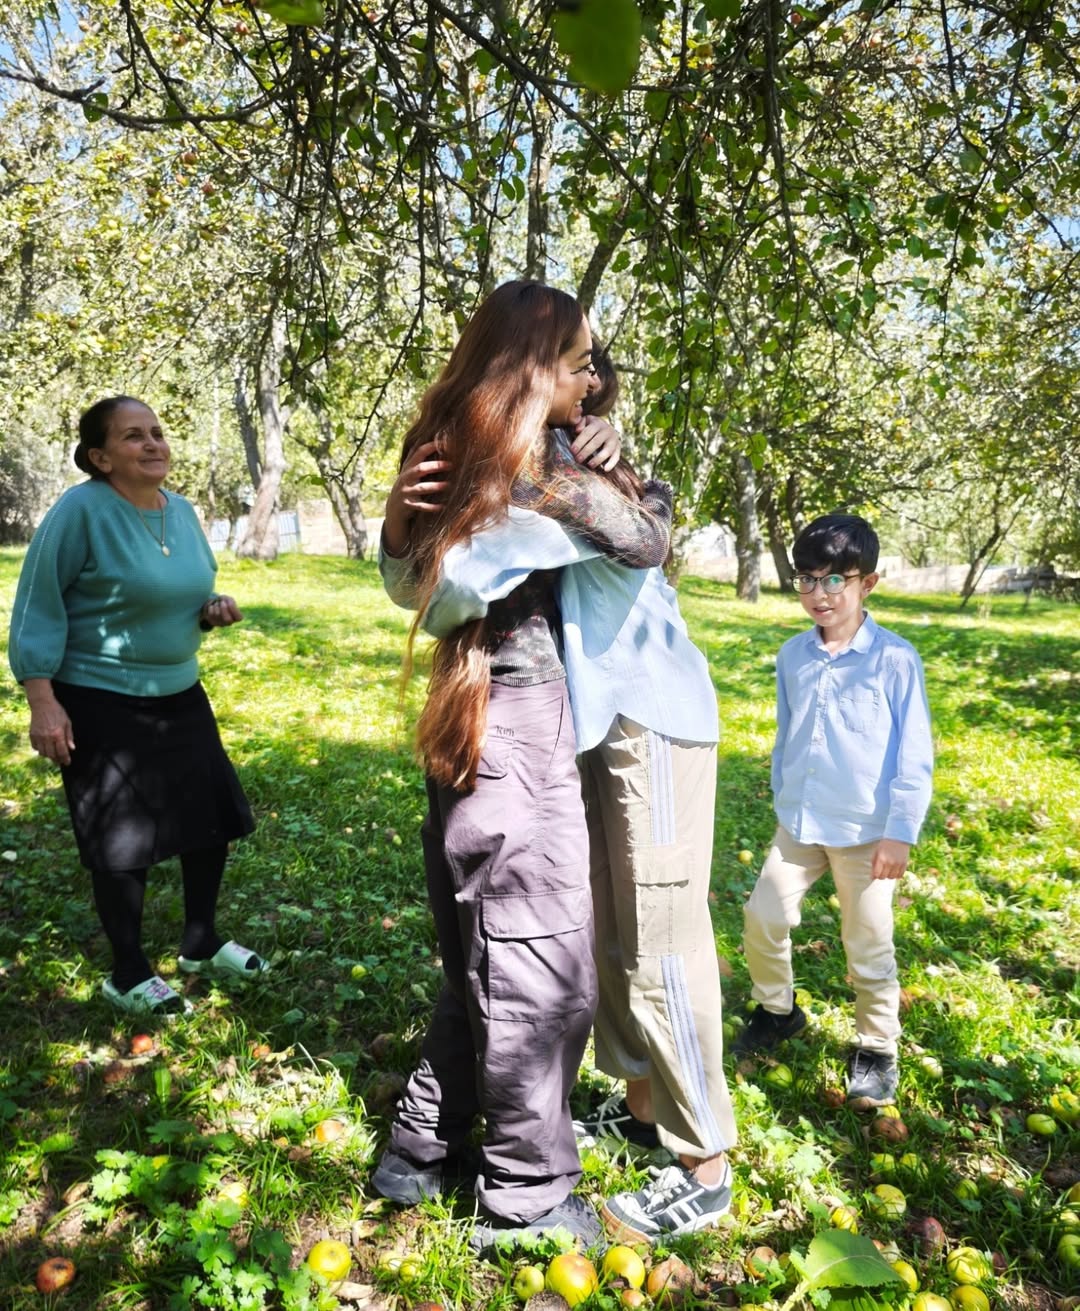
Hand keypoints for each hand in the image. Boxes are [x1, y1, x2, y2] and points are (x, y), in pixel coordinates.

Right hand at [27, 692, 74, 766]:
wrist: (42, 704)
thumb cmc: (57, 712)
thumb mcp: (67, 722)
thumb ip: (69, 736)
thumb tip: (72, 748)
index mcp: (58, 734)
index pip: (62, 752)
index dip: (65, 759)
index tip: (67, 762)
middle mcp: (47, 737)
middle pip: (52, 755)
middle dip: (57, 760)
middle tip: (61, 761)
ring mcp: (38, 737)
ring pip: (43, 753)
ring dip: (48, 756)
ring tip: (53, 755)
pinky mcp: (32, 735)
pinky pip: (35, 747)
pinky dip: (40, 750)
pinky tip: (45, 748)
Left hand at [201, 595, 242, 627]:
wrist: (214, 604)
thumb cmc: (225, 602)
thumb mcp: (229, 599)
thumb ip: (229, 601)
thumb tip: (224, 604)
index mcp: (237, 618)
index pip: (239, 618)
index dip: (234, 609)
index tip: (230, 602)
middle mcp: (230, 623)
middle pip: (227, 620)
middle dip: (224, 609)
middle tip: (222, 602)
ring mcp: (221, 624)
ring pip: (218, 614)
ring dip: (217, 605)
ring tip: (217, 603)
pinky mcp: (213, 622)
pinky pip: (211, 614)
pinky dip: (211, 607)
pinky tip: (213, 607)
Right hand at [383, 439, 451, 555]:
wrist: (393, 509)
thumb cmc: (407, 486)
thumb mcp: (409, 471)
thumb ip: (417, 458)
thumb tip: (431, 439)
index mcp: (408, 467)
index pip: (418, 453)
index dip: (430, 447)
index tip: (444, 443)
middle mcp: (406, 478)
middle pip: (420, 469)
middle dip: (435, 466)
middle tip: (451, 465)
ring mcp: (405, 492)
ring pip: (421, 488)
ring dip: (435, 486)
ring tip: (449, 485)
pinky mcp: (407, 505)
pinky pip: (421, 506)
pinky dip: (431, 507)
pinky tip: (442, 507)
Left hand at [570, 415, 621, 471]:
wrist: (605, 428)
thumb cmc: (590, 427)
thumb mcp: (584, 422)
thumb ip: (579, 424)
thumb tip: (577, 430)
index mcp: (597, 423)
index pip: (588, 432)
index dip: (579, 442)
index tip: (572, 450)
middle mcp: (607, 430)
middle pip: (596, 442)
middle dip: (586, 451)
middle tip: (578, 459)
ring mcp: (614, 439)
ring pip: (607, 450)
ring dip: (598, 458)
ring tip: (589, 465)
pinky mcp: (618, 448)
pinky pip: (616, 456)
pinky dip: (611, 463)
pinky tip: (605, 470)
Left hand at [871, 838, 909, 880]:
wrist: (898, 838)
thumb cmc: (885, 845)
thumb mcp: (876, 852)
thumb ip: (873, 864)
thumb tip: (872, 877)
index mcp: (881, 859)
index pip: (876, 874)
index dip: (875, 875)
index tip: (875, 873)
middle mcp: (890, 862)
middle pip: (883, 877)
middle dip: (881, 875)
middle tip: (881, 871)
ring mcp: (898, 864)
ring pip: (892, 877)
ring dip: (889, 875)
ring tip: (888, 870)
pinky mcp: (904, 864)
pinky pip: (900, 875)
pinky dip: (896, 875)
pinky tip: (894, 870)